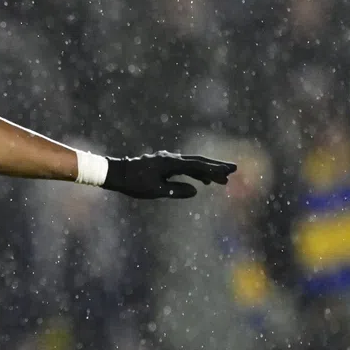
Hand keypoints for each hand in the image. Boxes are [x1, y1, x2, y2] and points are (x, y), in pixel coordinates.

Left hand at [103, 152, 236, 198]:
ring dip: (207, 171)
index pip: (197, 166)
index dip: (214, 170)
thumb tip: (195, 190)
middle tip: (233, 170)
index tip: (228, 173)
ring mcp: (168, 160)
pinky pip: (184, 167)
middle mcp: (171, 158)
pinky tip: (202, 181)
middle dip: (216, 167)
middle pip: (198, 162)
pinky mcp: (164, 164)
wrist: (116, 173)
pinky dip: (195, 173)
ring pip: (192, 165)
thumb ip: (176, 190)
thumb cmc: (134, 183)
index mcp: (171, 163)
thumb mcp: (156, 190)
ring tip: (222, 180)